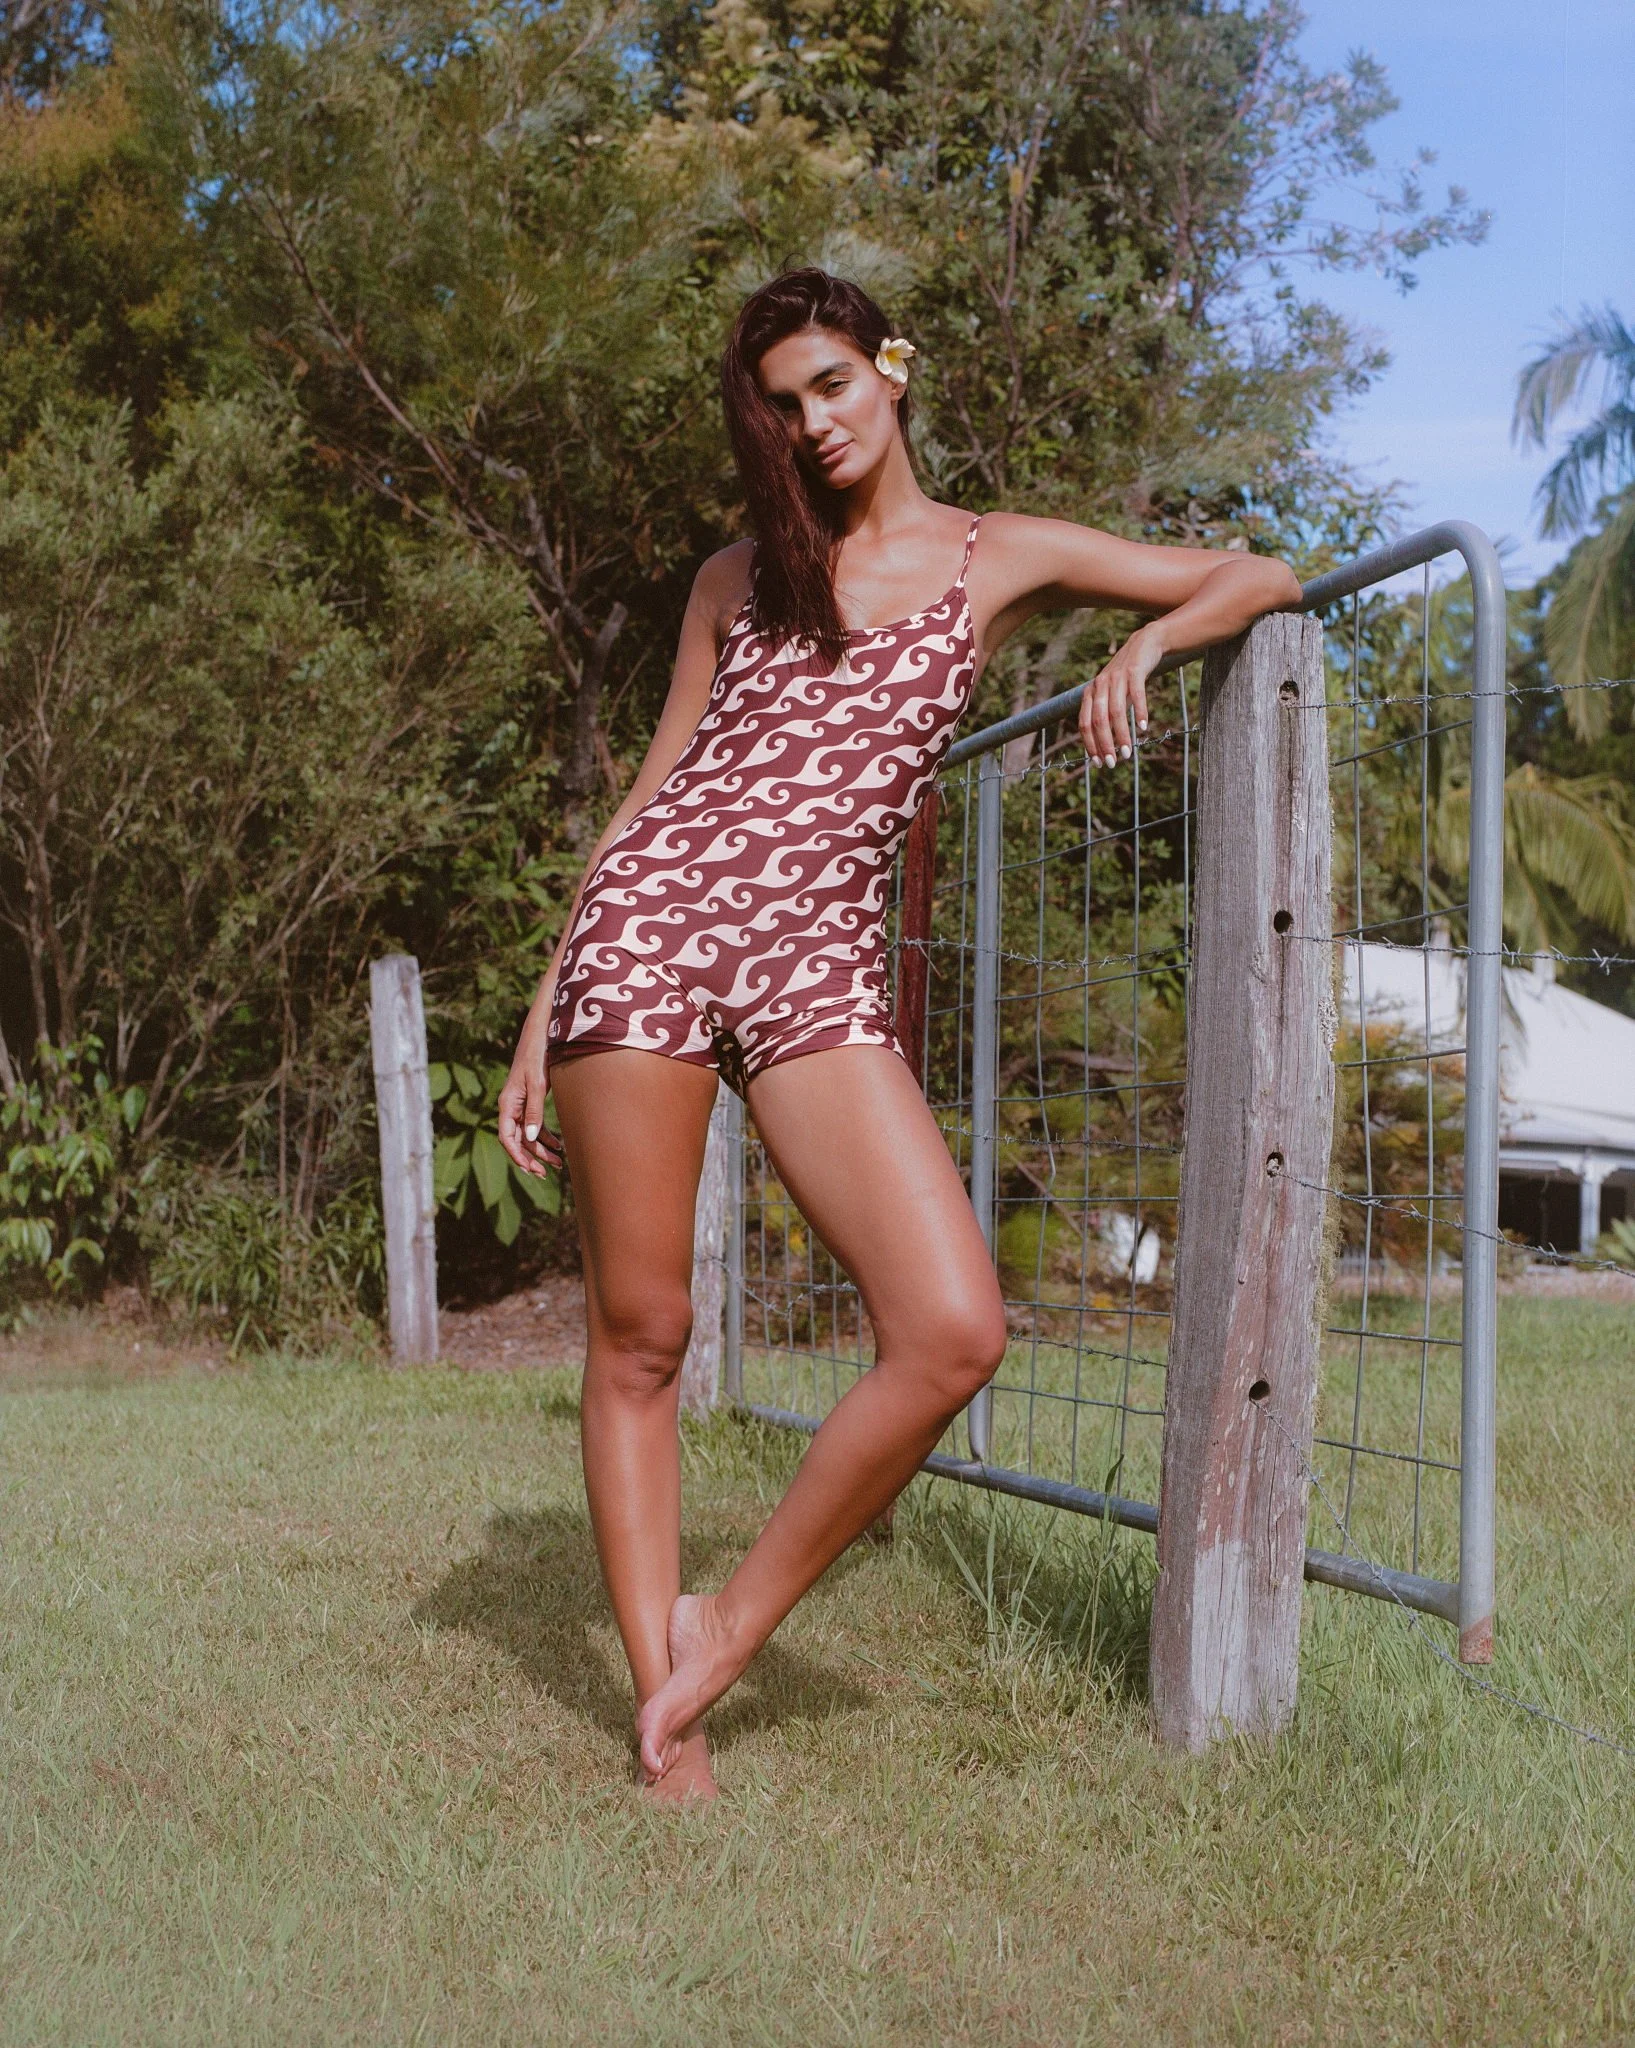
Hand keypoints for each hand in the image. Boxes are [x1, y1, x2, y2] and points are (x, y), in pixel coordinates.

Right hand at [497, 1033, 562, 1176]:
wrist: (540, 1036)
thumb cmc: (537, 1056)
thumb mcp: (538, 1084)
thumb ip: (533, 1111)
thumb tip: (529, 1138)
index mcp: (507, 1104)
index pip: (506, 1137)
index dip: (517, 1155)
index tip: (530, 1169)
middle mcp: (510, 1107)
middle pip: (517, 1140)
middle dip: (532, 1157)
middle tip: (548, 1171)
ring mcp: (519, 1105)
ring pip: (526, 1135)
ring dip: (541, 1149)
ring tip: (558, 1162)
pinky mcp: (529, 1101)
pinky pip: (533, 1125)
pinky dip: (544, 1136)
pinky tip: (558, 1144)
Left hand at [1079, 624, 1159, 767]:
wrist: (1144, 643)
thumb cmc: (1127, 676)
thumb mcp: (1112, 694)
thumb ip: (1105, 714)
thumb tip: (1103, 743)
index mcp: (1091, 693)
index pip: (1085, 724)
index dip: (1090, 744)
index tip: (1098, 763)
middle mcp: (1100, 685)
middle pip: (1098, 720)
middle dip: (1104, 744)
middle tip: (1113, 763)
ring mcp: (1117, 678)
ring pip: (1116, 711)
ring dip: (1121, 735)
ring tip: (1128, 753)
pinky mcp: (1134, 671)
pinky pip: (1136, 694)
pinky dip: (1139, 712)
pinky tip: (1142, 728)